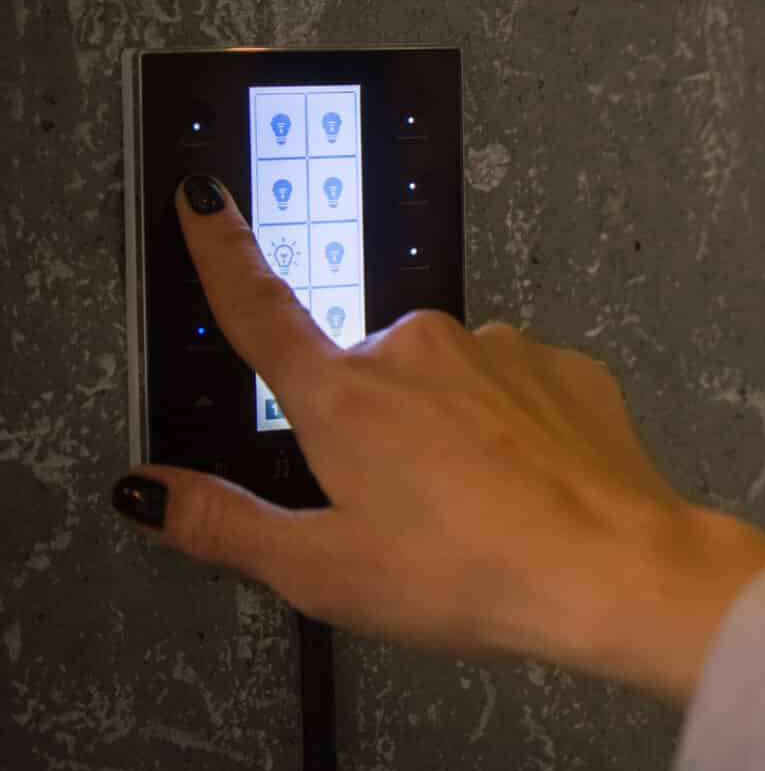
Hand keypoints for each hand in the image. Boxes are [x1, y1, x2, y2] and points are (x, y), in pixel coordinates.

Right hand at [110, 175, 764, 706]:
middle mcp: (418, 348)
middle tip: (407, 515)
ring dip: (449, 433)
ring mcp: (500, 349)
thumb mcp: (324, 571)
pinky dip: (514, 435)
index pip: (259, 309)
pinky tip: (530, 492)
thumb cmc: (469, 573)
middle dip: (374, 431)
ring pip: (448, 386)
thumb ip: (226, 524)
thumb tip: (144, 490)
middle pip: (367, 378)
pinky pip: (517, 393)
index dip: (223, 252)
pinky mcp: (566, 368)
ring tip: (479, 515)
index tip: (201, 196)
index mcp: (344, 396)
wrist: (615, 567)